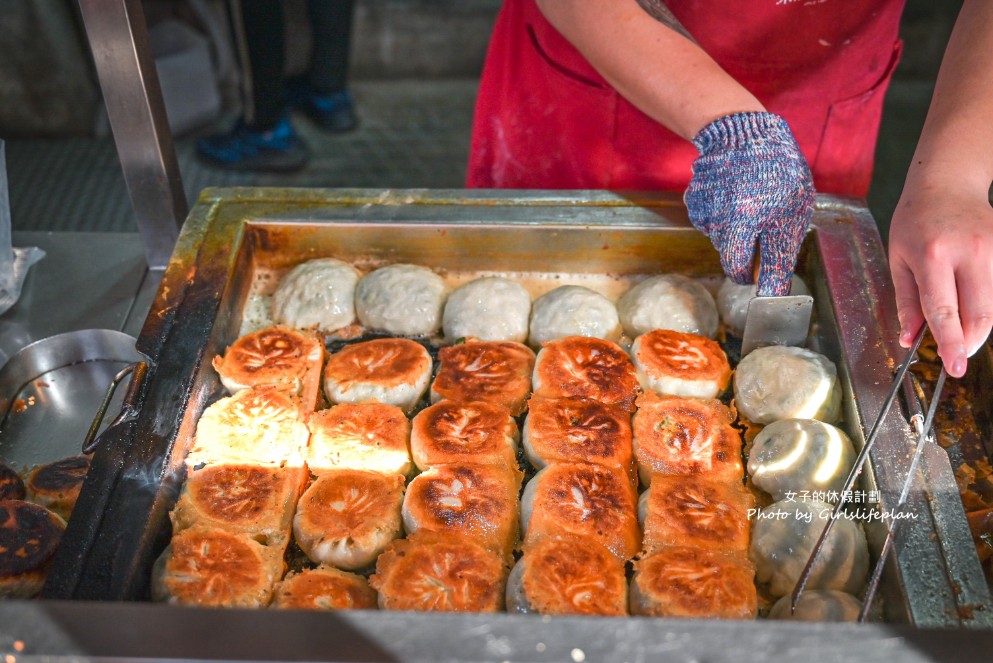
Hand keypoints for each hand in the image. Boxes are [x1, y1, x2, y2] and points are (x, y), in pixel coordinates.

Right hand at [685, 112, 814, 295]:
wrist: (743, 133)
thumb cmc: (778, 171)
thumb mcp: (794, 209)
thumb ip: (781, 251)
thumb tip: (772, 289)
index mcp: (748, 219)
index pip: (744, 269)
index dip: (753, 281)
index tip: (760, 286)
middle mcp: (722, 217)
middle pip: (731, 258)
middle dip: (745, 256)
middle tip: (760, 240)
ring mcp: (705, 210)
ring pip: (720, 241)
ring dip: (734, 235)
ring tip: (750, 206)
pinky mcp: (694, 203)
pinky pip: (709, 225)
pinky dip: (720, 220)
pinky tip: (733, 198)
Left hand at [888, 181, 992, 377]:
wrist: (947, 184)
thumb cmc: (915, 222)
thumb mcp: (898, 259)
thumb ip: (906, 301)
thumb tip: (909, 338)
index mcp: (933, 256)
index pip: (943, 309)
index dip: (950, 343)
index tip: (954, 366)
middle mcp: (970, 252)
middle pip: (980, 314)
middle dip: (970, 342)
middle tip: (957, 356)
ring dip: (978, 326)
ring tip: (959, 327)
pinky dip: (986, 306)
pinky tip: (970, 303)